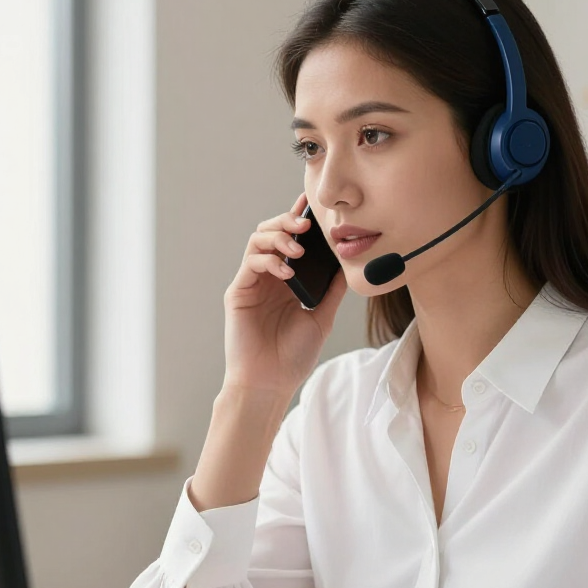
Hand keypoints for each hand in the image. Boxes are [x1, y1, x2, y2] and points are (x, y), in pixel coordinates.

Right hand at [223, 193, 346, 394]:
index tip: (312, 203)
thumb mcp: (322, 317)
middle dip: (287, 221)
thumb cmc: (292, 356)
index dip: (298, 218)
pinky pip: (251, 263)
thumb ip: (332, 290)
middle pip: (271, 232)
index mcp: (286, 280)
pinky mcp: (238, 292)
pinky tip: (287, 272)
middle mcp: (267, 277)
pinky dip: (269, 260)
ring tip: (298, 248)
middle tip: (306, 224)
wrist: (270, 383)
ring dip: (278, 236)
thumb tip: (349, 263)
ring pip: (257, 240)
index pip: (291, 241)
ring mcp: (251, 283)